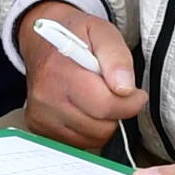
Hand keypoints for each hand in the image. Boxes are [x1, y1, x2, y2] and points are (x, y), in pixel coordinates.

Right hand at [17, 0, 146, 152]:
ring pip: (92, 138)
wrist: (40, 40)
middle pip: (100, 127)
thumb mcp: (102, 32)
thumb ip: (117, 57)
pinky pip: (78, 142)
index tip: (136, 94)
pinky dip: (88, 129)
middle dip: (116, 112)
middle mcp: (46, 98)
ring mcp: (40, 116)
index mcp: (60, 72)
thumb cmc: (75, 35)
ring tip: (96, 98)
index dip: (130, 103)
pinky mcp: (38, 128)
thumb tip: (125, 88)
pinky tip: (83, 108)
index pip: (104, 106)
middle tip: (113, 92)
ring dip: (103, 122)